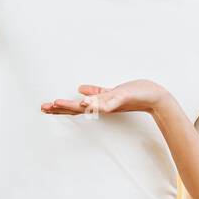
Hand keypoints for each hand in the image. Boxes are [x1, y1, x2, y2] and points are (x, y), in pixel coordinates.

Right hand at [40, 80, 170, 116]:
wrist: (154, 97)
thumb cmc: (134, 94)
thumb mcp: (112, 93)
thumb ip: (97, 92)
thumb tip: (80, 90)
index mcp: (99, 104)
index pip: (76, 107)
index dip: (61, 108)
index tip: (44, 107)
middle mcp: (103, 105)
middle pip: (78, 108)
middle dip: (61, 108)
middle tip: (45, 107)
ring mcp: (112, 102)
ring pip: (90, 105)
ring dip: (74, 105)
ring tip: (58, 103)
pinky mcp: (122, 97)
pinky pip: (108, 100)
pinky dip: (97, 103)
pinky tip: (86, 102)